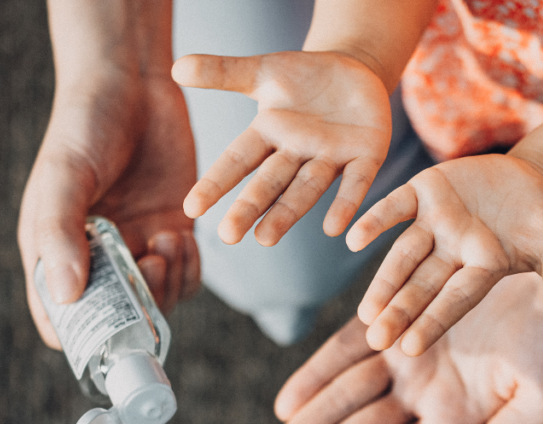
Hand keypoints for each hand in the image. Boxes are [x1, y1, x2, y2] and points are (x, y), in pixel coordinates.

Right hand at [18, 70, 198, 348]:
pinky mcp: (172, 231)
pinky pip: (185, 275)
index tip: (110, 328)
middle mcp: (95, 258)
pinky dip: (190, 268)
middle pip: (117, 319)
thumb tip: (65, 297)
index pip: (61, 319)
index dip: (82, 337)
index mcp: (54, 252)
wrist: (133, 85)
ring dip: (170, 285)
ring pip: (158, 301)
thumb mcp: (65, 176)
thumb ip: (62, 234)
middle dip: (139, 308)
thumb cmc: (84, 125)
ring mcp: (136, 247)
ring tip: (167, 241)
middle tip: (152, 267)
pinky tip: (182, 236)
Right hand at [171, 51, 391, 245]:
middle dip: (250, 207)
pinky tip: (335, 229)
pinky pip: (355, 183)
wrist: (355, 72)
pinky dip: (345, 204)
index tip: (192, 208)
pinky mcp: (366, 156)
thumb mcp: (264, 72)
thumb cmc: (304, 78)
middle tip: (229, 236)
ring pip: (306, 189)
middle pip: (269, 183)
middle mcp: (296, 153)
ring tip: (266, 238)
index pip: (238, 160)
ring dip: (288, 214)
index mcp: (269, 134)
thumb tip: (176, 67)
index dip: (216, 182)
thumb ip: (223, 72)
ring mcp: (331, 157)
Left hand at [346, 154, 542, 355]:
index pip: (455, 300)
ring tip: (364, 311)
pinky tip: (351, 238)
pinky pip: (395, 208)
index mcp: (482, 270)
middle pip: (422, 286)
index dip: (434, 321)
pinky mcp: (424, 192)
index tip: (409, 347)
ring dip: (384, 281)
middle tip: (374, 339)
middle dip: (399, 311)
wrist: (531, 180)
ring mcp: (435, 223)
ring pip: (403, 255)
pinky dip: (375, 220)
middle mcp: (452, 253)